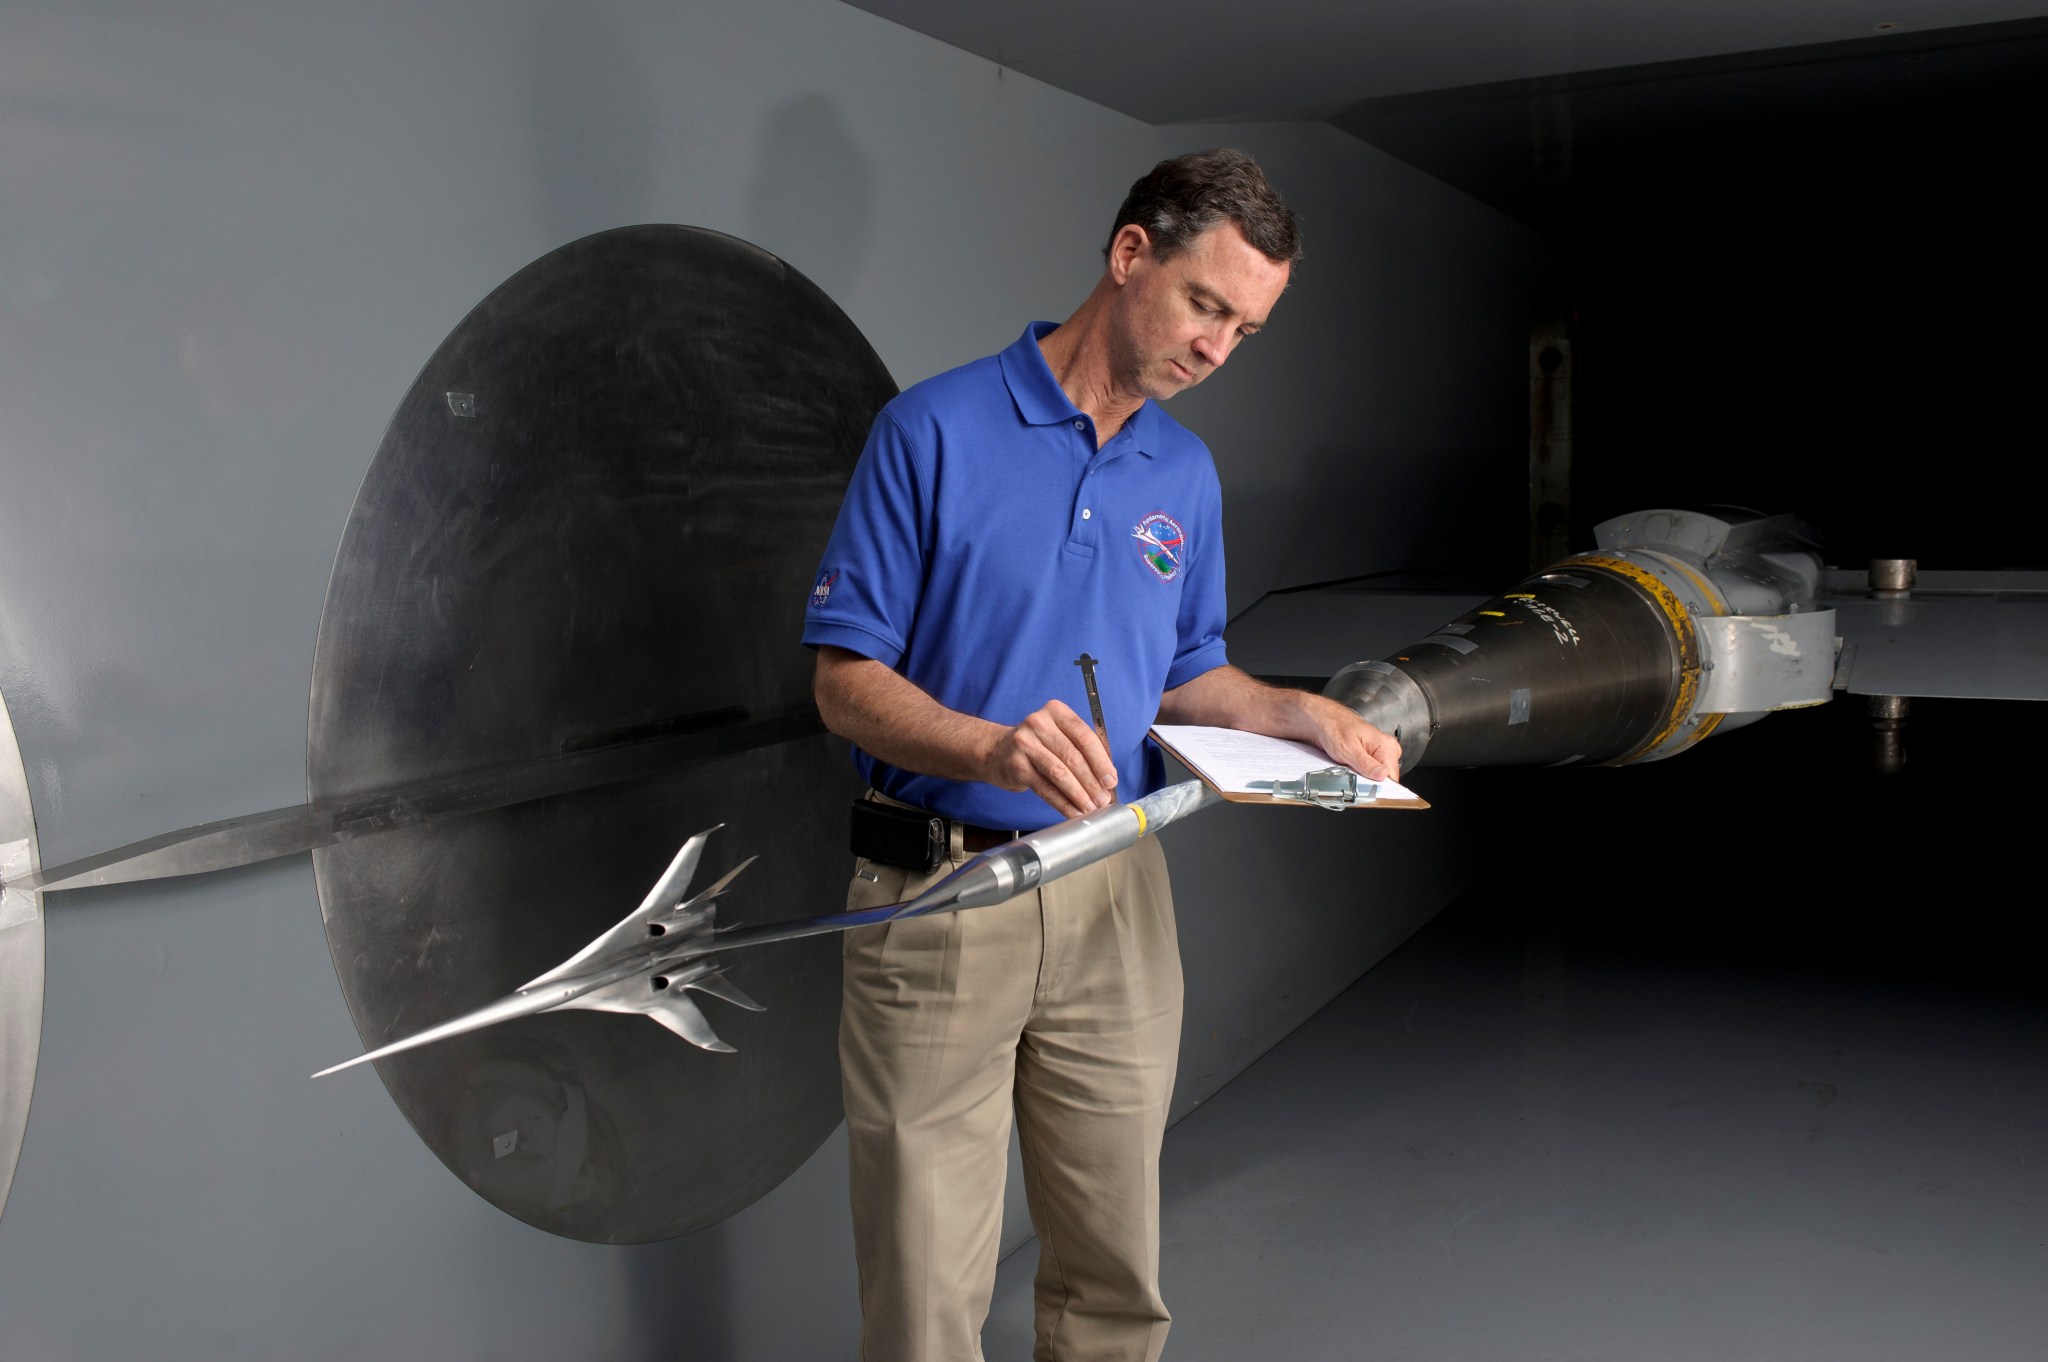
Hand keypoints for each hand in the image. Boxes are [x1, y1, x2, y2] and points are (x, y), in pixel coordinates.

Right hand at [981, 699, 1117, 816]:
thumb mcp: (1057, 736)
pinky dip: (1063, 803)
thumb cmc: (1036, 746)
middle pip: (1073, 756)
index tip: (1111, 779)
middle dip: (1092, 782)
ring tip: (1091, 807)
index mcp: (1056, 711)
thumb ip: (1081, 750)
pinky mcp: (1016, 766)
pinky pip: (1045, 788)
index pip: (1084, 736)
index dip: (1101, 760)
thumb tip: (1106, 778)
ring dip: (1079, 794)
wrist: (996, 751)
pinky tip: (1074, 812)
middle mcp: (1039, 723)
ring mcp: (1025, 744)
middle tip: (1103, 799)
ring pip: (1059, 773)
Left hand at [1311, 701, 1402, 782]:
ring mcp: (1379, 753)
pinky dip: (1359, 774)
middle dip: (1369, 782)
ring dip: (1362, 778)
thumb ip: (1366, 764)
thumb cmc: (1334, 727)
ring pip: (1376, 777)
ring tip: (1349, 767)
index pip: (1392, 776)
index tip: (1365, 789)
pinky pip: (1369, 773)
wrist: (1323, 720)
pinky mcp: (1371, 757)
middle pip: (1386, 778)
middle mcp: (1386, 749)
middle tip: (1352, 774)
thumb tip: (1383, 776)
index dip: (1379, 786)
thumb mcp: (1347, 749)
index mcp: (1386, 746)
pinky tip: (1349, 767)